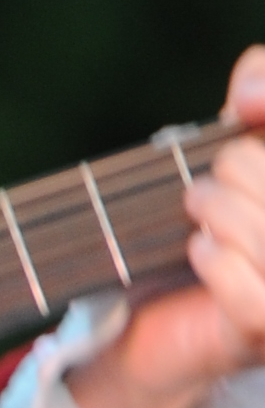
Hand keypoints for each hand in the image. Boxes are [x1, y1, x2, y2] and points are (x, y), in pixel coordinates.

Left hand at [65, 47, 264, 407]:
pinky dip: (211, 261)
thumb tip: (250, 93)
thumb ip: (255, 98)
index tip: (241, 106)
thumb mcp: (227, 148)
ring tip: (198, 217)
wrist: (154, 314)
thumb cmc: (202, 219)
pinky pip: (248, 290)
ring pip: (262, 227)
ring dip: (213, 211)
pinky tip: (200, 255)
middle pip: (263, 171)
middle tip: (206, 191)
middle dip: (233, 169)